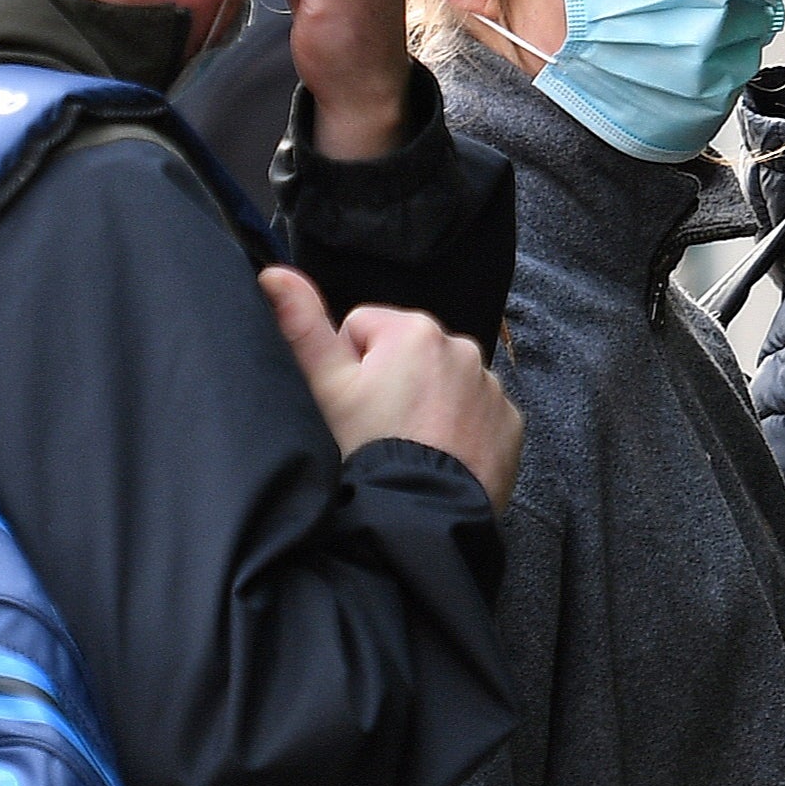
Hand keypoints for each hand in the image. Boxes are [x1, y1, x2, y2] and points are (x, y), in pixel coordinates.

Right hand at [261, 267, 522, 509]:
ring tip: (409, 444)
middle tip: (378, 427)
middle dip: (391, 382)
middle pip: (408, 355)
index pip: (363, 328)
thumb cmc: (366, 448)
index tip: (353, 402)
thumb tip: (274, 273)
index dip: (349, 366)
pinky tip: (441, 456)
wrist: (421, 512)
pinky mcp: (510, 423)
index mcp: (414, 329)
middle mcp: (463, 347)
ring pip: (443, 384)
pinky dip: (461, 430)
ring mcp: (492, 387)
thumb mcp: (323, 386)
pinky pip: (477, 415)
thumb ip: (300, 324)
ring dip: (427, 404)